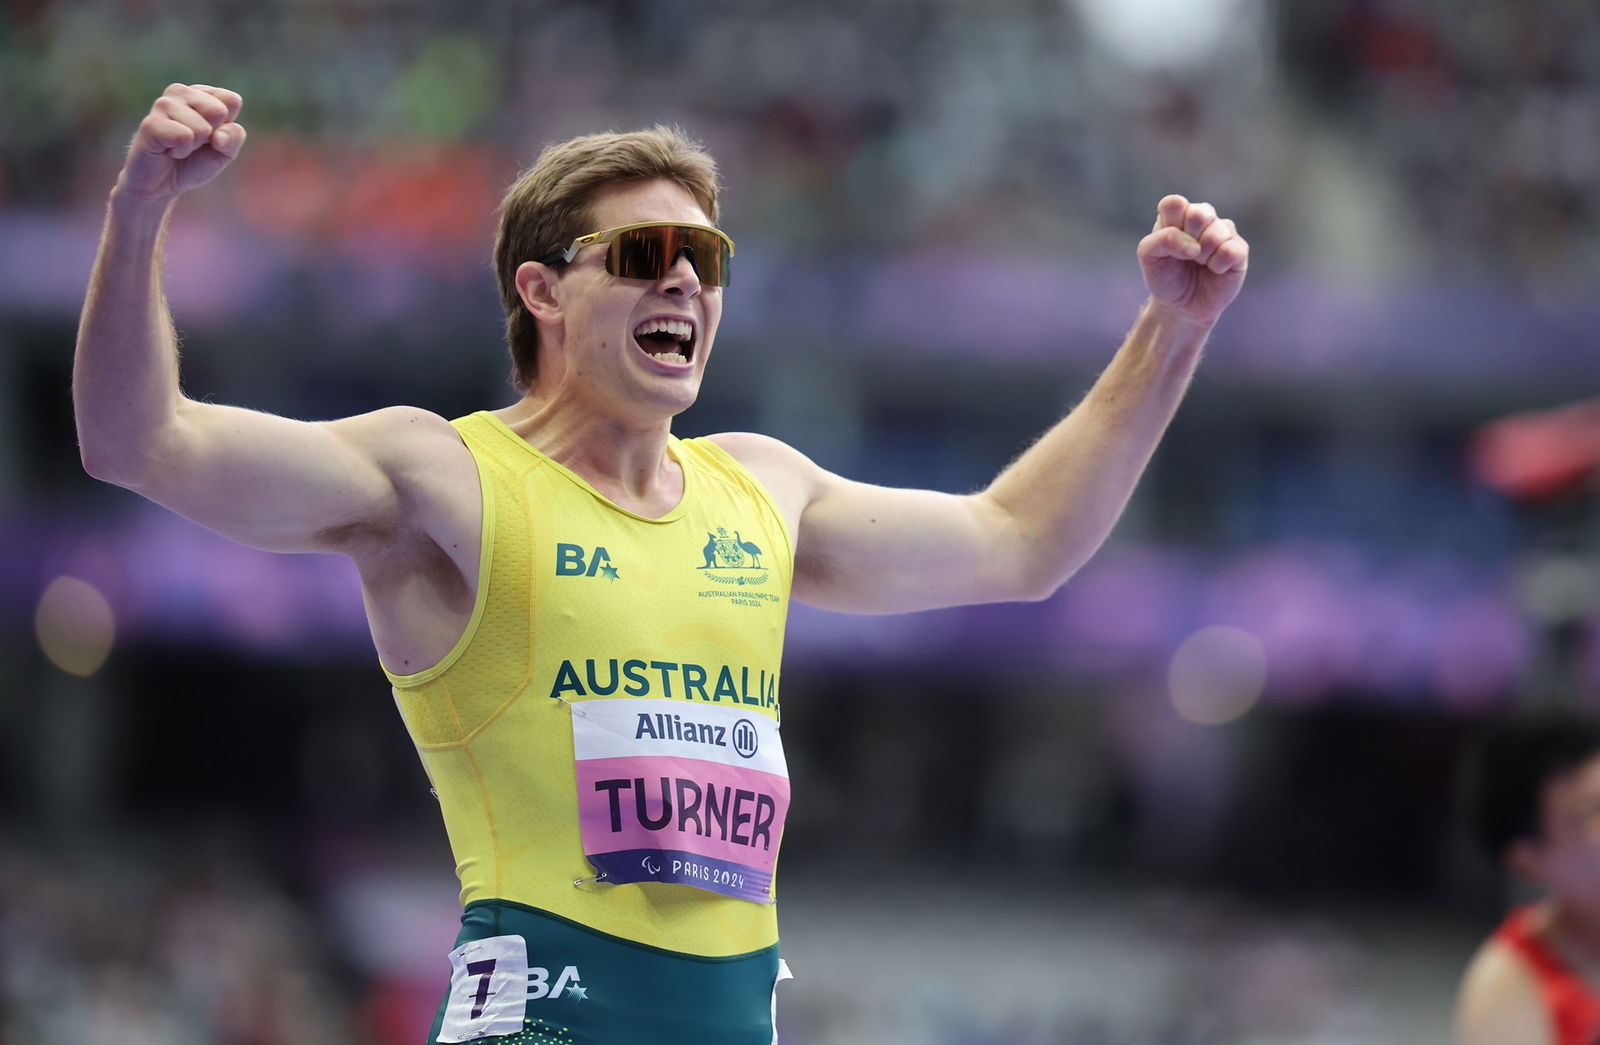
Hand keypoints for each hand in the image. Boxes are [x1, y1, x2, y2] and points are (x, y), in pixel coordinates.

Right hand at [117, 84, 245, 202]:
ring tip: (178, 147)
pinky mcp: (150, 123)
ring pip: (202, 127)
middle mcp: (180, 92)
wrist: (162, 184)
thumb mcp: (225, 152)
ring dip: (194, 146)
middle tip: (192, 143)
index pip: (231, 100)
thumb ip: (234, 137)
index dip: (226, 127)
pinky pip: (184, 137)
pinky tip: (167, 150)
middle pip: (219, 111)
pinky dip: (181, 151)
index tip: (209, 136)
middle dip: (211, 136)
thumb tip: (218, 135)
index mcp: (200, 93)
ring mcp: (163, 104)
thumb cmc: (193, 162)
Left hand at [1136, 195, 1248, 326]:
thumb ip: (1161, 240)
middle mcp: (1202, 217)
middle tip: (1185, 256)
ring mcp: (1223, 231)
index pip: (1174, 203)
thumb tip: (1194, 245)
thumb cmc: (1165, 277)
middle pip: (1198, 213)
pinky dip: (1218, 265)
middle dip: (1188, 239)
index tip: (1167, 243)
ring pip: (1216, 232)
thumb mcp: (1149, 258)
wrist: (1181, 305)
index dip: (1171, 224)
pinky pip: (1231, 250)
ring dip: (1202, 256)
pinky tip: (1215, 270)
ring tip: (1199, 264)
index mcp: (1176, 214)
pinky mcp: (1239, 249)